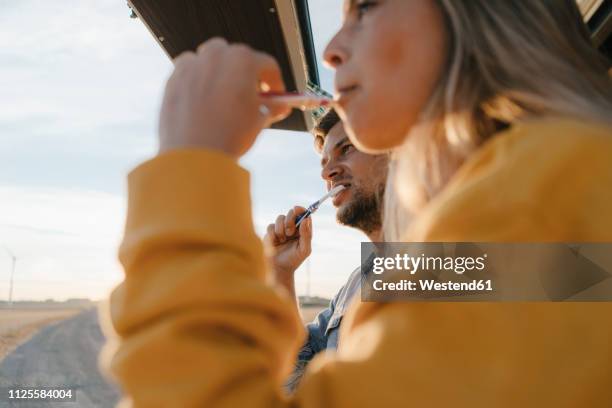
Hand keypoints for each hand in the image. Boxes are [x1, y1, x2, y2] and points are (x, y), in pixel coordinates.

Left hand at [158, 38, 290, 157]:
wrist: (195, 156)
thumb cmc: (229, 136)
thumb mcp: (259, 121)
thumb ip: (271, 107)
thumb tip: (279, 106)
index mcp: (243, 61)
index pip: (267, 65)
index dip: (274, 81)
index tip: (273, 94)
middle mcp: (216, 55)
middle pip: (236, 56)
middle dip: (245, 73)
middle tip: (249, 94)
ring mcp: (192, 65)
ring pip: (209, 59)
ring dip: (219, 72)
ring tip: (223, 95)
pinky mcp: (174, 78)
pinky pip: (188, 71)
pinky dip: (197, 79)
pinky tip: (202, 100)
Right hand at [264, 206, 312, 291]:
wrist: (279, 269)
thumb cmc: (294, 260)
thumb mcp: (304, 249)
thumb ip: (306, 235)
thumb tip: (306, 220)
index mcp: (303, 230)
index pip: (304, 214)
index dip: (301, 210)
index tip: (297, 209)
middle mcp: (293, 227)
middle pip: (292, 212)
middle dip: (290, 220)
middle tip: (290, 232)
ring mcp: (281, 229)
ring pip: (280, 217)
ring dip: (281, 229)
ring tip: (283, 240)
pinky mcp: (271, 233)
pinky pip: (271, 226)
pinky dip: (273, 234)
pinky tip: (275, 242)